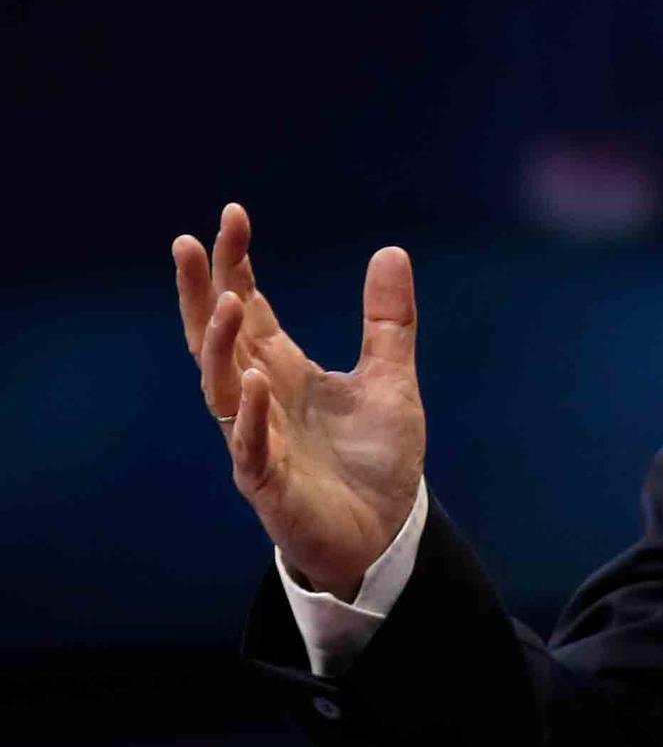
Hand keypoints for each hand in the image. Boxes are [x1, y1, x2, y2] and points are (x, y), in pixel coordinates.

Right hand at [172, 202, 425, 599]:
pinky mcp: (268, 484)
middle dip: (201, 292)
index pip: (250, 306)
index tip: (232, 214)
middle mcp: (260, 398)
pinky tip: (255, 381)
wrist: (384, 532)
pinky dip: (250, 415)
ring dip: (222, 346)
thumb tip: (391, 250)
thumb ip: (388, 321)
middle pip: (217, 337)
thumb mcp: (390, 379)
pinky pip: (249, 447)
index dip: (236, 263)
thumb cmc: (376, 459)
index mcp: (284, 369)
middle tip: (188, 243)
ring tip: (229, 303)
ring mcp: (258, 440)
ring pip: (222, 388)